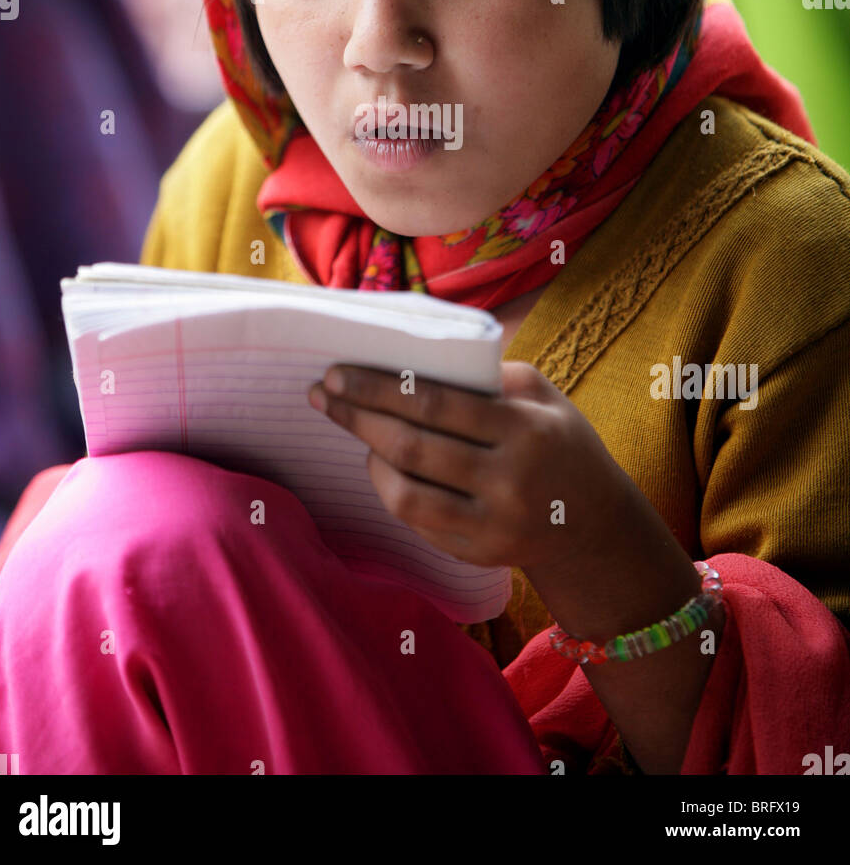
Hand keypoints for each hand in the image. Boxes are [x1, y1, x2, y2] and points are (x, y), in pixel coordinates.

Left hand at [307, 360, 635, 573]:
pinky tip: (383, 465)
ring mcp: (493, 526)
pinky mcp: (478, 556)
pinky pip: (417, 523)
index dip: (379, 388)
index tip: (337, 372)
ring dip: (370, 458)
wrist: (594, 524)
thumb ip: (488, 375)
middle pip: (411, 447)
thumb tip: (412, 359)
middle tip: (321, 393)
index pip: (436, 405)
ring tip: (358, 431)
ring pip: (406, 495)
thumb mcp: (543, 395)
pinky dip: (391, 490)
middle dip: (357, 416)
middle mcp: (509, 482)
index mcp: (525, 431)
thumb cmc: (559, 442)